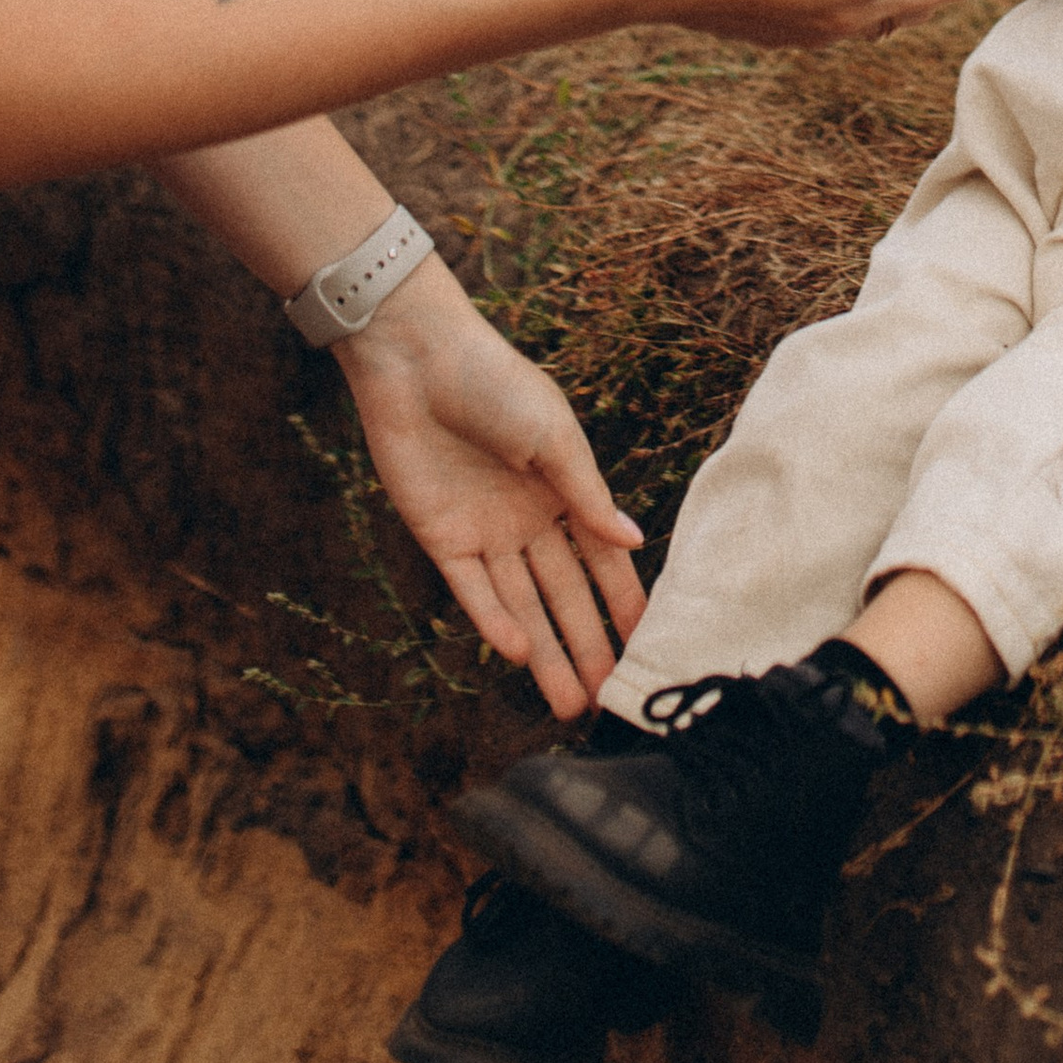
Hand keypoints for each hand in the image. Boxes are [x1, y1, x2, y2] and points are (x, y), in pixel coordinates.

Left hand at [335, 258, 646, 715]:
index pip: (600, 558)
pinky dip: (495, 622)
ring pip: (521, 606)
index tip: (645, 642)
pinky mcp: (441, 540)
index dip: (622, 599)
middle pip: (563, 594)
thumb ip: (587, 495)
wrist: (417, 361)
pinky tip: (519, 653)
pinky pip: (473, 591)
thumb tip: (634, 543)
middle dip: (586, 644)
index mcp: (563, 489)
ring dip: (544, 652)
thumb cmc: (495, 383)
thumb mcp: (553, 436)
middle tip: (607, 697)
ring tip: (569, 701)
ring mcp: (485, 533)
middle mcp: (528, 520)